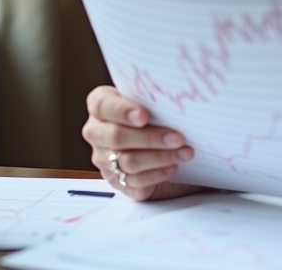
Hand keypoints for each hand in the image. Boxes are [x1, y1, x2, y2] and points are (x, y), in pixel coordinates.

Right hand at [82, 85, 198, 200]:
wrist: (155, 139)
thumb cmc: (152, 113)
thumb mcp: (149, 101)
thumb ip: (153, 99)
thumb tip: (174, 103)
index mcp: (100, 106)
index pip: (102, 106)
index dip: (121, 111)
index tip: (144, 116)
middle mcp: (96, 133)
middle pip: (116, 137)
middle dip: (150, 138)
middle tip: (178, 138)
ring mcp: (104, 159)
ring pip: (128, 162)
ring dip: (160, 158)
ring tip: (184, 152)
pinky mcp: (117, 181)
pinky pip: (134, 183)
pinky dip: (156, 175)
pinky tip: (173, 167)